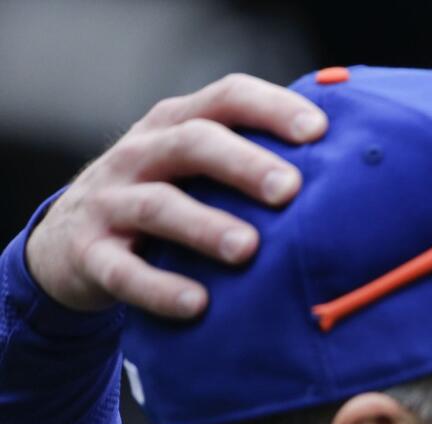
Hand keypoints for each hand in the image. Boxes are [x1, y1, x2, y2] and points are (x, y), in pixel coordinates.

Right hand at [25, 72, 327, 318]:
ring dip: (204, 225)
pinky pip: (123, 272)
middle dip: (244, 164)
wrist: (70, 242)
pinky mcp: (91, 256)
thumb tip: (351, 173)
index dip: (271, 109)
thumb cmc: (165, 198)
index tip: (319, 131)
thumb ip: (254, 163)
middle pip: (193, 144)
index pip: (226, 99)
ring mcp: (112, 203)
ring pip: (157, 205)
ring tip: (248, 248)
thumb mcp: (198, 170)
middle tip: (290, 189)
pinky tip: (197, 305)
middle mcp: (141, 154)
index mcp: (176, 125)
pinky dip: (159, 289)